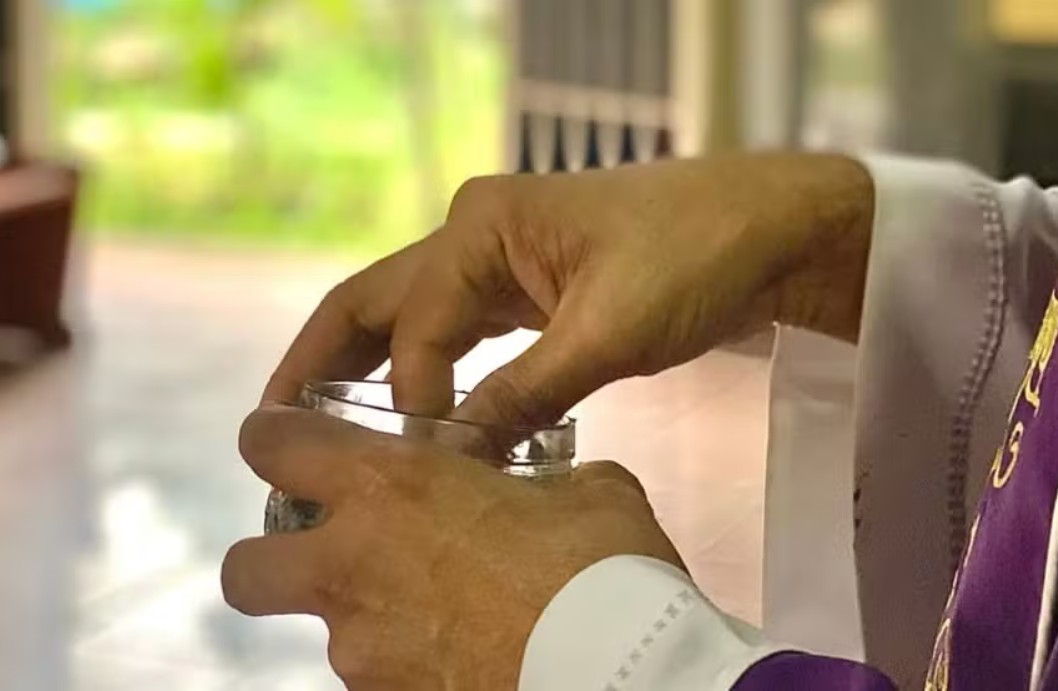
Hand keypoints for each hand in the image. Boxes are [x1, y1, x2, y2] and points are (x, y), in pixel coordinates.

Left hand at [222, 405, 682, 689]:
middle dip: (272, 557)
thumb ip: (547, 479)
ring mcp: (362, 651)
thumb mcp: (589, 493)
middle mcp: (351, 568)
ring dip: (367, 616)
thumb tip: (550, 488)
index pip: (274, 444)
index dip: (275, 436)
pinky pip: (380, 678)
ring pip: (327, 632)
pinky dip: (409, 663)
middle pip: (247, 567)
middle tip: (337, 549)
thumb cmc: (600, 567)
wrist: (620, 676)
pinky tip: (466, 654)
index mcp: (389, 488)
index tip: (292, 439)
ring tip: (445, 613)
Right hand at [264, 153, 873, 425]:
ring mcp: (502, 259)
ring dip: (371, 368)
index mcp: (481, 228)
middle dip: (322, 361)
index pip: (415, 328)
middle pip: (376, 302)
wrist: (766, 229)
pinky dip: (435, 371)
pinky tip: (419, 414)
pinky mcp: (532, 288)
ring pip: (413, 318)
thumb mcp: (609, 333)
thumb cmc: (693, 258)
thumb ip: (525, 395)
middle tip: (271, 422)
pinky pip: (463, 333)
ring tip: (321, 426)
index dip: (408, 402)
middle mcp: (475, 235)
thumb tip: (455, 455)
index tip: (412, 465)